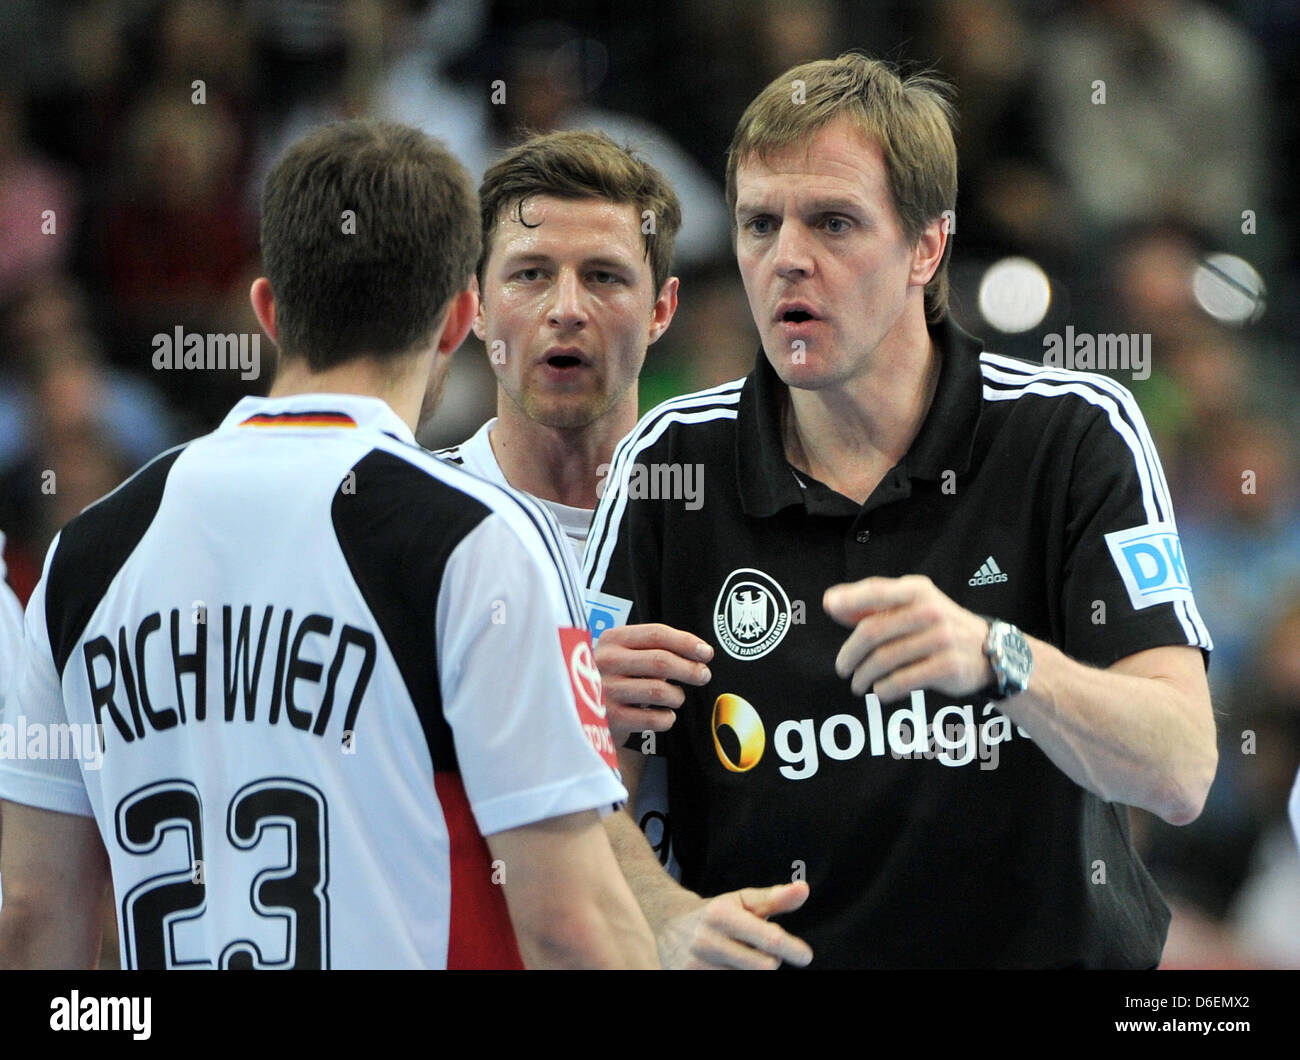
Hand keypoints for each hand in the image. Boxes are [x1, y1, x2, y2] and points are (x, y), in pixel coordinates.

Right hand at [594, 623, 711, 743]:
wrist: (580, 711)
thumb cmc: (613, 679)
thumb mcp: (623, 654)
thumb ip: (654, 648)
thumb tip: (699, 654)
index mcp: (612, 639)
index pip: (657, 634)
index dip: (686, 642)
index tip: (706, 652)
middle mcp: (606, 662)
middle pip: (661, 661)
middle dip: (690, 669)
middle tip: (703, 675)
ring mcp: (607, 691)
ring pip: (660, 690)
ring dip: (678, 696)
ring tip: (676, 698)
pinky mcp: (611, 719)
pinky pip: (654, 718)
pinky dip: (667, 718)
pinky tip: (665, 716)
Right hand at [658, 882, 812, 968]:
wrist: (667, 925)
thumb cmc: (715, 913)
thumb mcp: (742, 901)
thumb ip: (775, 898)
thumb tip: (804, 889)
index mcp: (721, 915)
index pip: (768, 939)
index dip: (792, 949)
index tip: (804, 955)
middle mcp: (707, 941)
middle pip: (764, 966)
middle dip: (769, 961)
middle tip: (758, 951)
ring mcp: (695, 966)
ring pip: (746, 980)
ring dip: (750, 972)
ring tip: (738, 958)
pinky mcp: (687, 980)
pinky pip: (728, 987)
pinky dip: (735, 978)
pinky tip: (728, 967)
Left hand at [823, 575, 993, 700]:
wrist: (990, 650)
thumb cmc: (937, 626)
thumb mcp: (913, 604)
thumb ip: (873, 604)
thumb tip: (831, 604)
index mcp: (917, 590)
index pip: (876, 591)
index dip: (849, 599)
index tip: (828, 607)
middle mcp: (929, 610)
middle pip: (872, 632)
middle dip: (850, 653)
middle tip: (842, 668)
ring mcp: (940, 639)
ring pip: (884, 659)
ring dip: (864, 676)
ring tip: (858, 684)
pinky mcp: (947, 667)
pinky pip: (902, 680)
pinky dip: (884, 689)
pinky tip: (880, 691)